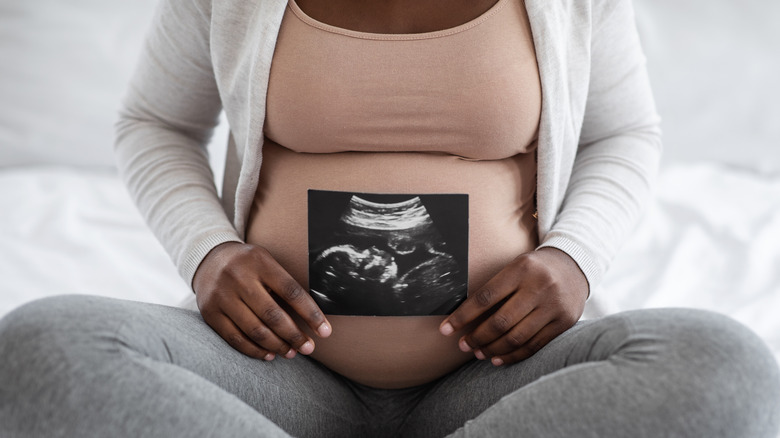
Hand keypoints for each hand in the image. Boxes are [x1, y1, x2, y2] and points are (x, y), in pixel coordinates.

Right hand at [193, 242, 330, 360]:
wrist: (208, 259)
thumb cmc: (249, 265)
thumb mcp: (266, 262)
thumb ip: (284, 284)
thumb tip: (312, 317)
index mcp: (260, 262)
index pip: (291, 291)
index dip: (311, 314)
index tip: (325, 332)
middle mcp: (239, 278)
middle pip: (273, 314)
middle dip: (294, 335)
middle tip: (308, 348)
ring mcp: (222, 296)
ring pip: (254, 329)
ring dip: (276, 345)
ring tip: (291, 352)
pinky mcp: (210, 312)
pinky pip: (234, 338)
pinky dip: (254, 350)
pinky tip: (269, 354)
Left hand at [439, 247, 587, 365]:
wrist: (574, 265)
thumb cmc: (533, 269)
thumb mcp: (514, 267)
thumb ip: (494, 289)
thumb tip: (462, 317)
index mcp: (521, 269)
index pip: (485, 297)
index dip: (463, 316)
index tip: (446, 329)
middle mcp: (539, 287)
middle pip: (501, 321)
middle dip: (477, 337)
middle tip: (463, 346)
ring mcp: (553, 306)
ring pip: (517, 337)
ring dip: (493, 349)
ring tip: (478, 353)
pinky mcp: (564, 322)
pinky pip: (534, 346)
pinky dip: (513, 356)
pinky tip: (497, 359)